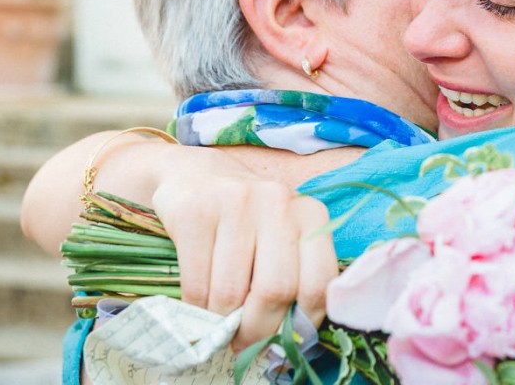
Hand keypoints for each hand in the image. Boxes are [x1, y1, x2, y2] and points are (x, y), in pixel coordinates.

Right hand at [149, 147, 337, 350]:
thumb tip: (289, 338)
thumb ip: (294, 275)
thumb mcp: (282, 236)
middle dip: (257, 329)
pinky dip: (197, 306)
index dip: (301, 323)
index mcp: (311, 214)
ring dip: (222, 320)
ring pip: (232, 291)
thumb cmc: (247, 218)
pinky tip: (199, 303)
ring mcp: (236, 202)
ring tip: (219, 322)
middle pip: (276, 290)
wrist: (195, 173)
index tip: (283, 340)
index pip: (319, 283)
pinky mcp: (195, 211)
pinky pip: (197, 282)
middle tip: (243, 342)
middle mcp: (279, 202)